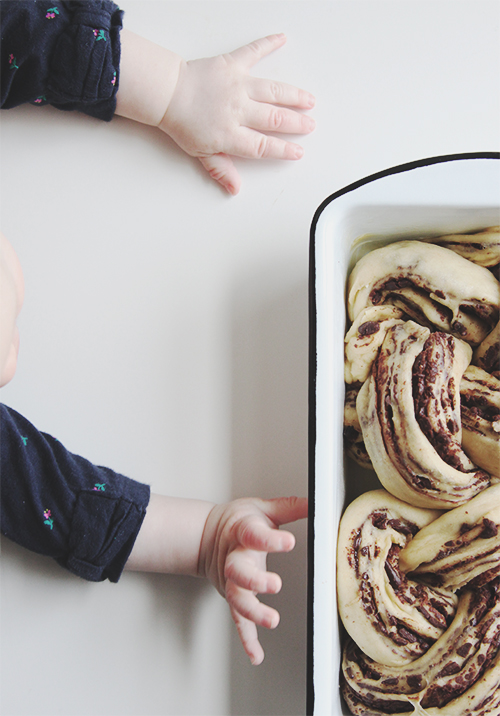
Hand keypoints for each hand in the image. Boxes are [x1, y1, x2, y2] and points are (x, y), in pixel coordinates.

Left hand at [159, 34, 315, 194]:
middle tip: (310, 125)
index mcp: (230, 135)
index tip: (297, 151)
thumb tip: (234, 188)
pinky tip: (282, 40)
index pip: (263, 146)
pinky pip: (253, 52)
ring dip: (294, 95)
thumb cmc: (181, 122)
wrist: (167, 93)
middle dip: (296, 123)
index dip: (283, 150)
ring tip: (308, 100)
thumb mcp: (200, 153)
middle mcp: (238, 110)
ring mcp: (237, 85)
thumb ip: (221, 169)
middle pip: (274, 119)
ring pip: (273, 91)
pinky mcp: (231, 64)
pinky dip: (268, 44)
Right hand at [198, 495, 307, 664]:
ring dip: (252, 611)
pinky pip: (237, 620)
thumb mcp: (260, 508)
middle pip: (238, 571)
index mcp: (242, 533)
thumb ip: (287, 507)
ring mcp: (231, 581)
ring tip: (271, 619)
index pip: (254, 535)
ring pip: (236, 598)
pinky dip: (246, 638)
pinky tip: (256, 654)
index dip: (270, 540)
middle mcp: (234, 558)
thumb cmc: (236, 522)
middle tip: (274, 585)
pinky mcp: (232, 597)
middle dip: (255, 580)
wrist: (205, 535)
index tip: (289, 542)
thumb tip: (314, 501)